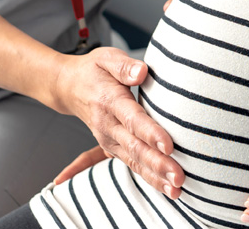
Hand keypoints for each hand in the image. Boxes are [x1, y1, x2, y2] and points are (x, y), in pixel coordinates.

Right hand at [53, 47, 183, 197]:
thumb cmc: (94, 70)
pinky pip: (131, 165)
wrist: (69, 87)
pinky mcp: (112, 147)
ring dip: (155, 177)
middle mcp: (108, 125)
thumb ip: (124, 66)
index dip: (150, 133)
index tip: (168, 145)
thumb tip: (142, 72)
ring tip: (177, 189)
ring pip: (134, 161)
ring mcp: (109, 139)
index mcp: (109, 101)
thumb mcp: (106, 58)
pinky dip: (148, 179)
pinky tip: (166, 189)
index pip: (132, 119)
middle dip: (158, 163)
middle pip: (135, 147)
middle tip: (179, 177)